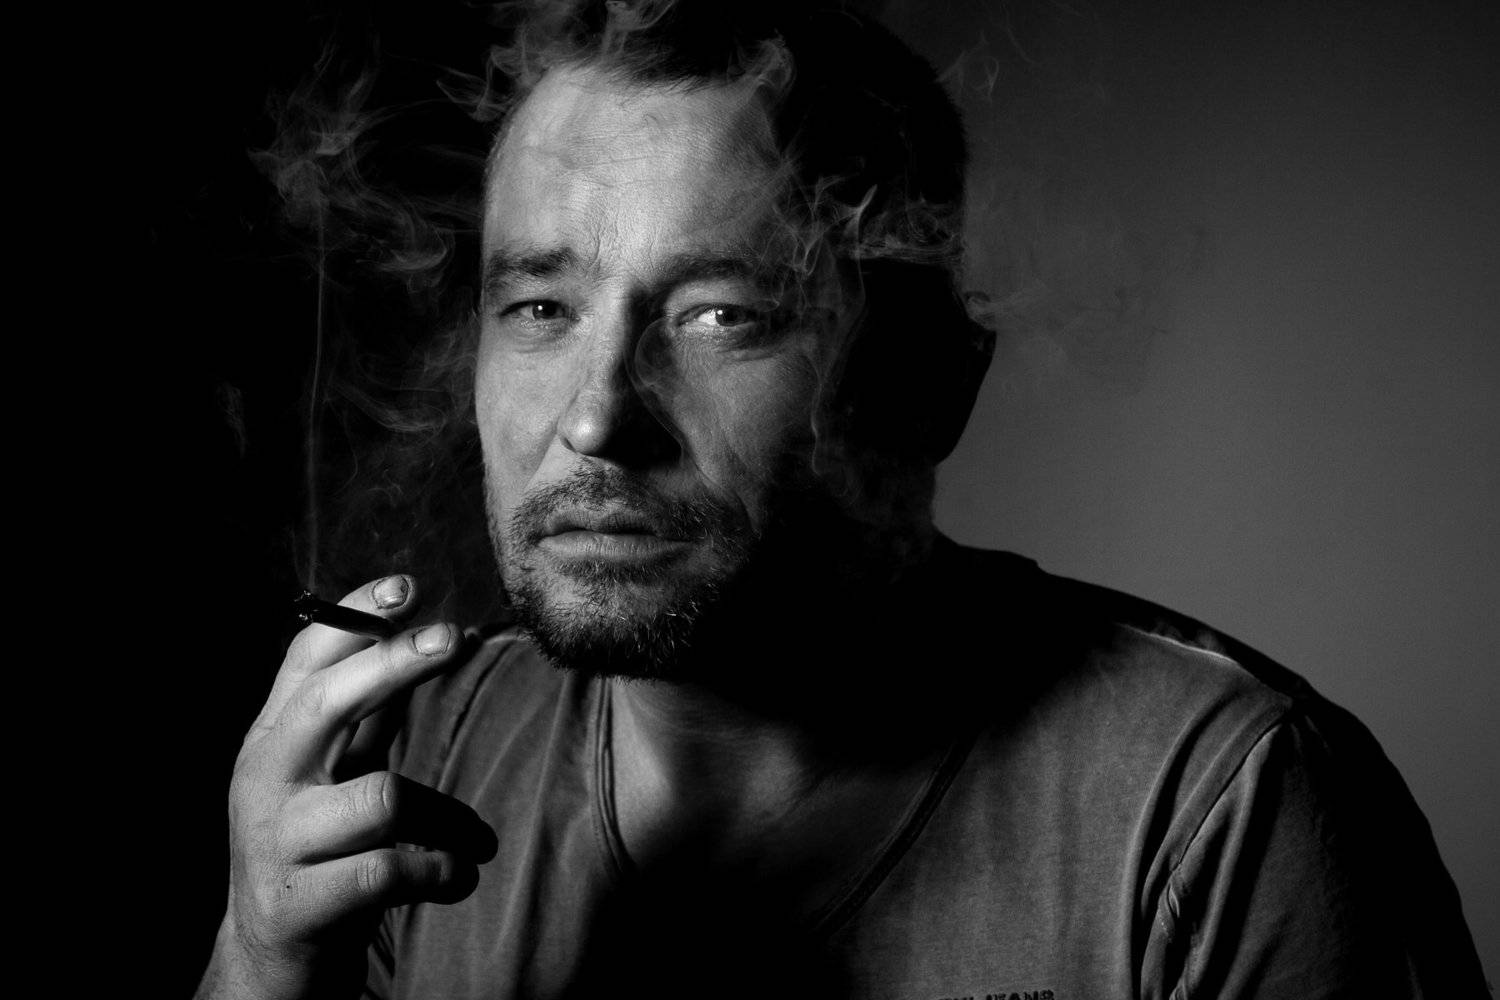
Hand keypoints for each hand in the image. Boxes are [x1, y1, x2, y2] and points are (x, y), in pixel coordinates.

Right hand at [196, 575, 496, 999]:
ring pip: (381, 798)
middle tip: (454, 638)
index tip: (408, 584)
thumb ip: (367, 713)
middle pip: (327, 702)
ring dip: (444, 817)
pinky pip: (388, 869)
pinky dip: (438, 870)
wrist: (266, 958)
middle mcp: (263, 778)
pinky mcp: (298, 903)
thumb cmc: (318, 845)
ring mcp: (275, 841)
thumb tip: (430, 636)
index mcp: (273, 737)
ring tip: (469, 840)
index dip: (355, 616)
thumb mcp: (332, 771)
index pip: (304, 658)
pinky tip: (456, 877)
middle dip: (394, 664)